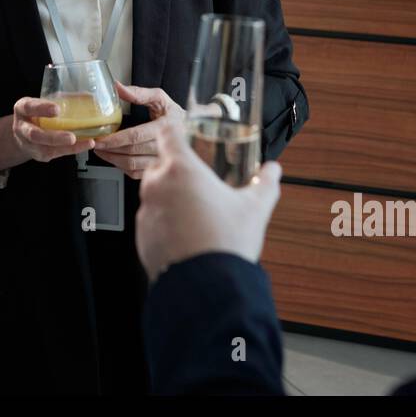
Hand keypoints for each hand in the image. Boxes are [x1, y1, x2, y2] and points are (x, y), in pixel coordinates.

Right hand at [11, 97, 97, 162]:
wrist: (24, 133)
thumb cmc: (38, 114)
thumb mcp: (44, 102)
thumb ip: (61, 99)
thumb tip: (87, 96)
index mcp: (22, 109)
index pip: (29, 107)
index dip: (42, 109)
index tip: (57, 109)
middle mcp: (22, 128)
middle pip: (35, 135)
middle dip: (54, 137)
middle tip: (71, 137)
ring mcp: (29, 144)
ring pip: (46, 149)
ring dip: (67, 147)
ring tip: (86, 142)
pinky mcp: (39, 154)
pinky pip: (55, 154)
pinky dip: (71, 150)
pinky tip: (85, 145)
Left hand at [91, 82, 183, 179]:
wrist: (190, 132)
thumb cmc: (172, 115)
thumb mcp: (160, 98)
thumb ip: (139, 93)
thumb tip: (118, 87)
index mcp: (166, 127)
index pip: (136, 136)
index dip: (115, 139)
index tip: (101, 139)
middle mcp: (165, 147)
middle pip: (131, 153)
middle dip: (110, 149)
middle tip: (95, 144)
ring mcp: (161, 161)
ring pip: (132, 166)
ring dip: (113, 160)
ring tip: (101, 151)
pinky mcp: (157, 170)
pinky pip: (136, 173)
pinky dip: (121, 168)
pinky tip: (114, 159)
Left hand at [135, 118, 281, 281]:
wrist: (207, 286)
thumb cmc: (227, 242)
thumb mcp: (255, 208)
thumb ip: (266, 183)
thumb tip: (273, 170)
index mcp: (181, 169)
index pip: (168, 134)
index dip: (174, 130)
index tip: (181, 132)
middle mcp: (157, 186)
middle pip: (159, 165)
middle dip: (175, 169)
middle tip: (197, 180)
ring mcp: (146, 212)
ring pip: (154, 194)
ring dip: (169, 197)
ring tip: (194, 211)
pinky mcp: (141, 237)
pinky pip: (151, 220)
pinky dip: (164, 222)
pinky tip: (186, 234)